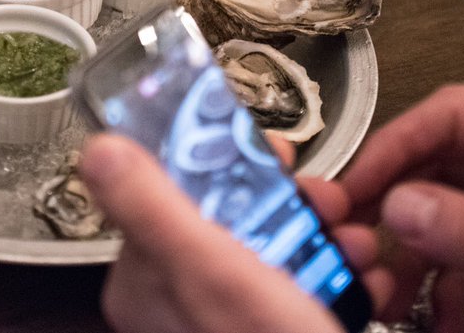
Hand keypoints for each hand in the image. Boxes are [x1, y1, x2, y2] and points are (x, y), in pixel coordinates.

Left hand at [79, 133, 353, 332]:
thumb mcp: (215, 275)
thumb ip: (156, 209)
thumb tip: (99, 150)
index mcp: (149, 283)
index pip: (172, 189)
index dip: (225, 159)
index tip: (268, 149)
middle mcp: (180, 302)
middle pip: (231, 216)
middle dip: (291, 202)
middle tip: (327, 201)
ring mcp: (225, 321)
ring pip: (273, 248)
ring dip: (325, 236)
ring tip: (357, 245)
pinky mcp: (267, 332)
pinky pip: (297, 287)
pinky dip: (337, 277)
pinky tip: (364, 280)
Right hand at [341, 85, 463, 332]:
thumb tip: (400, 206)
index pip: (452, 114)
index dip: (394, 148)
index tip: (354, 187)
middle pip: (442, 159)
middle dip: (401, 209)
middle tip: (358, 240)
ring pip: (449, 204)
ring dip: (420, 253)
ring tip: (395, 293)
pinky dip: (450, 276)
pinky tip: (440, 310)